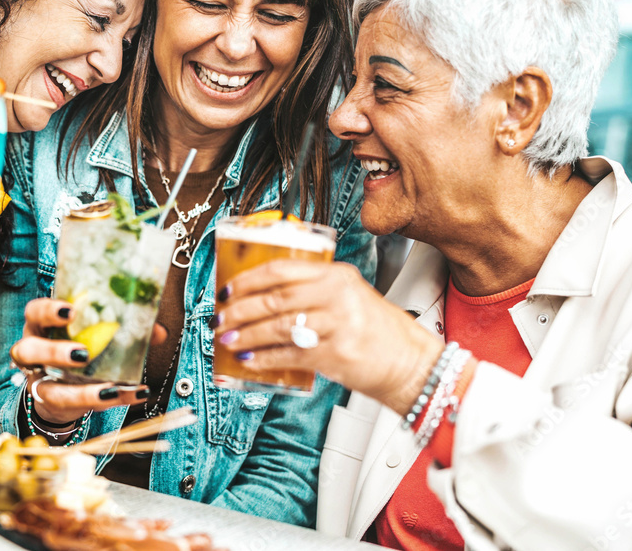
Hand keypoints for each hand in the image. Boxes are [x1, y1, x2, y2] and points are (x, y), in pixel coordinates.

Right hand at [10, 298, 162, 425]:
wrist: (61, 389)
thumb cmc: (80, 350)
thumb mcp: (96, 334)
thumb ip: (125, 328)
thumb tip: (158, 331)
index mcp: (41, 326)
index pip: (34, 312)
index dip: (47, 311)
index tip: (71, 311)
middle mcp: (32, 353)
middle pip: (26, 349)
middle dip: (53, 351)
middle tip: (83, 353)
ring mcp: (39, 382)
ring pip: (44, 388)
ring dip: (78, 391)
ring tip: (109, 389)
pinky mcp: (54, 404)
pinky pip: (74, 407)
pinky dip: (104, 402)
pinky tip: (130, 395)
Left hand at [215, 259, 443, 414]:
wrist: (411, 363)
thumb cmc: (376, 332)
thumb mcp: (348, 297)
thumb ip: (312, 292)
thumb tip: (260, 299)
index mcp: (336, 275)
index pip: (281, 269)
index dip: (247, 279)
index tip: (227, 289)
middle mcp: (336, 295)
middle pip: (274, 298)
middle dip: (239, 310)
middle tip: (221, 318)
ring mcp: (337, 324)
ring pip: (278, 327)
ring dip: (246, 335)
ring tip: (229, 340)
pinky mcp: (335, 354)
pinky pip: (289, 354)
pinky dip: (264, 359)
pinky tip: (250, 361)